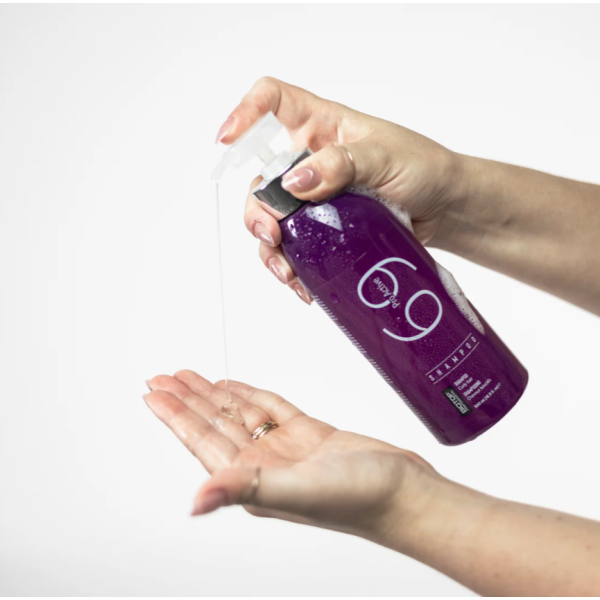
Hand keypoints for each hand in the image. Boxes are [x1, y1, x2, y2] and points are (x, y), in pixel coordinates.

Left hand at [143, 370, 439, 545]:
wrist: (406, 492)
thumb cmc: (360, 500)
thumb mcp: (296, 491)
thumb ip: (244, 489)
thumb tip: (194, 502)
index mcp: (253, 480)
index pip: (203, 441)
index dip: (176, 415)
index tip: (153, 394)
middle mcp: (264, 464)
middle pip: (215, 423)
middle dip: (187, 399)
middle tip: (162, 378)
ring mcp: (286, 448)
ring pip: (240, 414)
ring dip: (213, 394)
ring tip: (188, 376)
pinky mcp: (309, 434)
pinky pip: (270, 408)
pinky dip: (249, 394)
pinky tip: (234, 386)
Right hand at [216, 77, 464, 303]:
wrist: (445, 209)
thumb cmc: (423, 170)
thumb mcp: (386, 158)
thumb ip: (342, 165)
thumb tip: (295, 184)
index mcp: (322, 127)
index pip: (272, 102)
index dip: (245, 114)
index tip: (227, 140)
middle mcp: (310, 162)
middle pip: (261, 179)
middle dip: (257, 209)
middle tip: (272, 233)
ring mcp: (314, 199)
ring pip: (272, 220)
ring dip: (270, 247)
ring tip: (287, 272)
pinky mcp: (323, 230)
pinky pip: (294, 248)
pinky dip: (291, 267)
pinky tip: (302, 282)